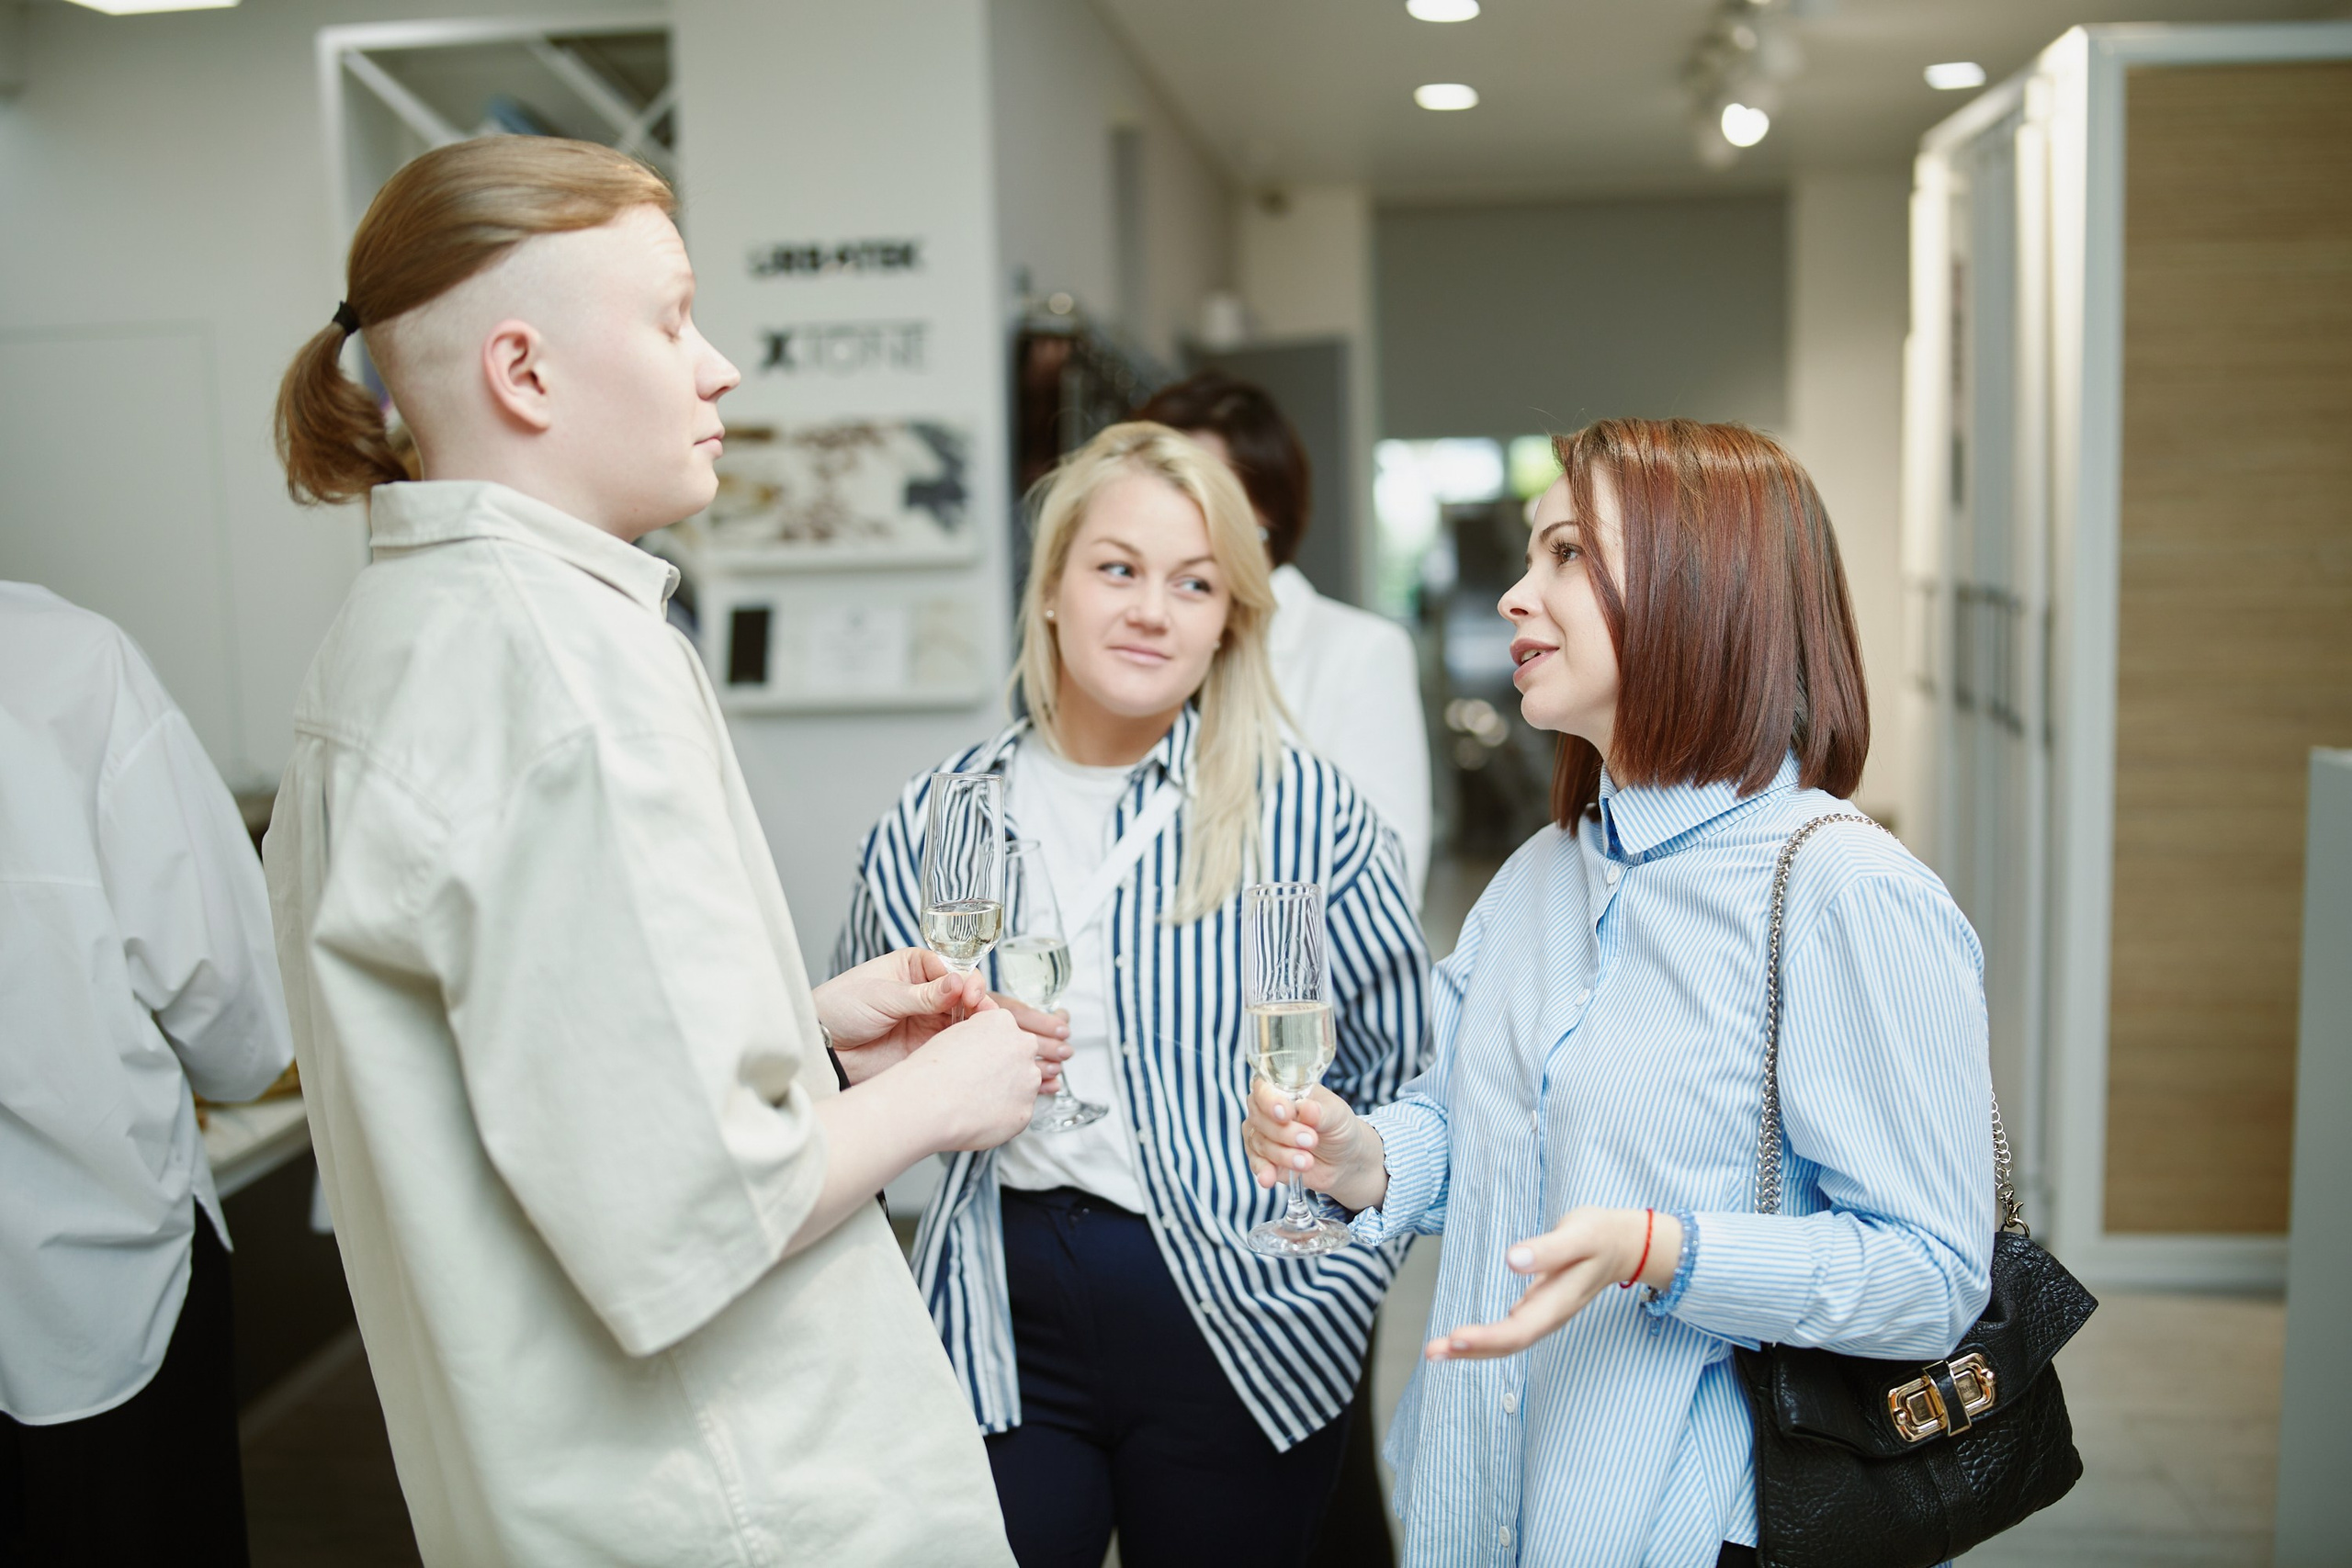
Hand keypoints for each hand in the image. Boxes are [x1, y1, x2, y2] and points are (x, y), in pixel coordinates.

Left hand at [813, 949, 1069, 1084]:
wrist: (816, 1047)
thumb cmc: (837, 1007)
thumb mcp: (879, 994)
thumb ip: (922, 993)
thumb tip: (959, 982)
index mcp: (922, 970)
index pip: (965, 980)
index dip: (981, 994)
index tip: (985, 1002)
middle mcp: (935, 998)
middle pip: (987, 1009)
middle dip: (1023, 1021)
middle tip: (1057, 1031)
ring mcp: (936, 1029)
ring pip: (987, 1036)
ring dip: (1021, 1045)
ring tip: (1058, 1054)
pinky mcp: (933, 1056)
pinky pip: (973, 1058)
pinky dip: (1001, 1064)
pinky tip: (1030, 1072)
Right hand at [892, 999, 1045, 1150]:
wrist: (929, 1103)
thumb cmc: (932, 1070)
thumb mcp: (953, 1034)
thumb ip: (977, 1036)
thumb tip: (982, 1048)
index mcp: (1003, 1022)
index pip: (1005, 1033)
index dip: (988, 1049)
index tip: (975, 1060)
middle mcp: (1023, 1047)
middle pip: (1019, 1057)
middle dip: (1003, 1069)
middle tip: (976, 1082)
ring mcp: (1028, 1080)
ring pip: (1022, 1086)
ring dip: (1005, 1093)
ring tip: (974, 1101)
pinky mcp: (1025, 1111)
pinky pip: (1016, 1112)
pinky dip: (1001, 1116)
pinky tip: (979, 1116)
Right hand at [1242, 1081, 1388, 1213]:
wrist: (1344, 1159)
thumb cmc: (1339, 1127)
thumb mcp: (1337, 1115)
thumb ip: (1320, 1111)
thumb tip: (1306, 1108)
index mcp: (1283, 1090)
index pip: (1263, 1088)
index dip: (1270, 1101)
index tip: (1286, 1114)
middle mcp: (1267, 1111)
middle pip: (1259, 1118)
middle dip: (1285, 1133)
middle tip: (1310, 1140)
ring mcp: (1263, 1135)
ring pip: (1260, 1143)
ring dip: (1283, 1154)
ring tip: (1307, 1161)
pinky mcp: (1265, 1160)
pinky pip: (1257, 1164)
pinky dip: (1263, 1171)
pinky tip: (1269, 1179)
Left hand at [1424, 1206, 1682, 1362]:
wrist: (1624, 1243)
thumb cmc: (1600, 1235)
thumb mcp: (1578, 1235)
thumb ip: (1547, 1250)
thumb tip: (1511, 1259)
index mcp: (1559, 1302)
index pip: (1519, 1329)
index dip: (1487, 1338)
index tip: (1455, 1337)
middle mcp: (1550, 1315)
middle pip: (1508, 1344)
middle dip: (1469, 1350)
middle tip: (1431, 1352)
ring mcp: (1545, 1313)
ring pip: (1507, 1341)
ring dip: (1471, 1349)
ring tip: (1435, 1351)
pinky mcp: (1539, 1307)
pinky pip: (1509, 1331)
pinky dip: (1484, 1338)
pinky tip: (1461, 1341)